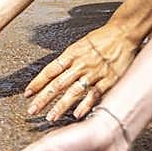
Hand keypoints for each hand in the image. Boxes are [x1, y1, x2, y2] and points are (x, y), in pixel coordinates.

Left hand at [24, 23, 139, 120]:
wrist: (123, 33)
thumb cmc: (102, 38)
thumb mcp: (79, 45)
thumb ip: (68, 60)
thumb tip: (54, 74)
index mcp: (71, 54)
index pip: (50, 71)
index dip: (37, 83)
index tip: (27, 94)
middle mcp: (80, 64)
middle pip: (58, 84)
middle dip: (43, 98)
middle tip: (32, 110)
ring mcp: (94, 73)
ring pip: (73, 92)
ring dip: (60, 106)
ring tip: (51, 117)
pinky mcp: (109, 79)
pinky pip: (94, 94)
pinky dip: (85, 105)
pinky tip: (76, 114)